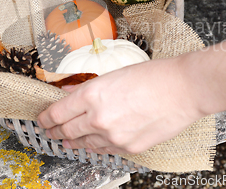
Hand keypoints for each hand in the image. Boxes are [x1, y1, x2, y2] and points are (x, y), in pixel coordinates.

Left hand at [37, 56, 203, 154]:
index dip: (45, 118)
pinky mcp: (128, 148)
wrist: (183, 90)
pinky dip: (95, 146)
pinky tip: (92, 143)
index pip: (57, 113)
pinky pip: (104, 150)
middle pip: (66, 131)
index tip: (42, 119)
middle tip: (50, 132)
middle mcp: (98, 118)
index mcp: (92, 94)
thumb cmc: (153, 76)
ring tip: (67, 141)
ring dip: (73, 142)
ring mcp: (113, 136)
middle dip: (54, 132)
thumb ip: (87, 87)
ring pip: (83, 144)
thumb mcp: (114, 75)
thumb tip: (70, 93)